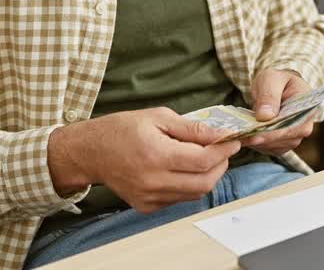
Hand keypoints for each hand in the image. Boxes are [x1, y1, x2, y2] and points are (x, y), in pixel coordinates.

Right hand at [47, 107, 240, 212]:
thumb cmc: (122, 129)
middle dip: (221, 165)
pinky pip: (179, 199)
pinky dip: (189, 185)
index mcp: (156, 155)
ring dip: (207, 176)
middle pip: (204, 182)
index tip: (234, 141)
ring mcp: (149, 197)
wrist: (90, 152)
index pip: (203, 160)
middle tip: (223, 150)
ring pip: (195, 193)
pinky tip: (183, 169)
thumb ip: (192, 128)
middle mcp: (153, 181)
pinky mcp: (146, 206)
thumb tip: (220, 134)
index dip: (224, 151)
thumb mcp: (159, 117)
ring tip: (205, 157)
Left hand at [243, 69, 315, 154]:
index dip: (273, 133)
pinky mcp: (283, 143)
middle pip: (283, 139)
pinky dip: (256, 144)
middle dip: (261, 139)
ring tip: (238, 136)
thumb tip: (265, 116)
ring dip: (257, 143)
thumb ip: (269, 95)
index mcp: (307, 107)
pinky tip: (244, 136)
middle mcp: (305, 126)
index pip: (292, 126)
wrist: (276, 87)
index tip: (254, 136)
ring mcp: (295, 137)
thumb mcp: (271, 79)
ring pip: (275, 146)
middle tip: (239, 138)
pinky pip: (269, 148)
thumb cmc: (276, 80)